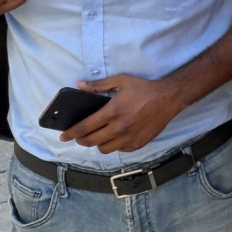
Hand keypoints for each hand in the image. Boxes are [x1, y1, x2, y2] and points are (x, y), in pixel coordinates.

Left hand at [60, 74, 185, 152]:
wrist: (169, 98)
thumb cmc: (144, 89)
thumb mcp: (121, 81)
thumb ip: (99, 85)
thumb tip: (80, 85)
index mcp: (112, 112)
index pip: (84, 128)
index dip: (71, 133)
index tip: (63, 136)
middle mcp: (118, 128)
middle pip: (91, 141)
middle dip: (81, 140)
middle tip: (79, 137)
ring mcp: (128, 138)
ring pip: (104, 149)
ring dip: (98, 144)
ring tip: (99, 137)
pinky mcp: (137, 144)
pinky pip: (119, 150)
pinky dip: (115, 145)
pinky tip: (117, 137)